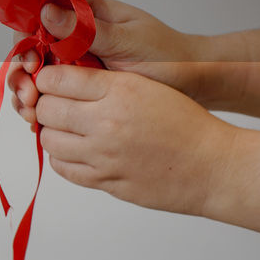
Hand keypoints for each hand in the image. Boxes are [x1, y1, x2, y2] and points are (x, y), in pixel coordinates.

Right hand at [9, 0, 203, 124]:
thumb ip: (85, 29)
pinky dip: (42, 109)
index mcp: (86, 15)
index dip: (27, 45)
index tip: (32, 66)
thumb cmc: (167, 56)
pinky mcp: (83, 89)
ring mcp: (78, 64)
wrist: (194, 82)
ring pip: (39, 77)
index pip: (40, 23)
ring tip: (30, 114)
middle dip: (23, 75)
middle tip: (28, 97)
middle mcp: (76, 37)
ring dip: (27, 94)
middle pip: (33, 52)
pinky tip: (38, 124)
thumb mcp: (126, 41)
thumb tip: (46, 11)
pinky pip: (53, 96)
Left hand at [33, 65, 236, 216]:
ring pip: (49, 141)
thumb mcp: (147, 85)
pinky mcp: (107, 181)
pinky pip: (63, 169)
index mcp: (119, 90)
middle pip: (45, 109)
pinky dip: (62, 158)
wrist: (215, 166)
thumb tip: (64, 79)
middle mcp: (107, 122)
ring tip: (66, 128)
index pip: (56, 79)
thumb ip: (104, 81)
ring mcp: (104, 155)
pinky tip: (75, 150)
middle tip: (55, 105)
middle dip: (44, 104)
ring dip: (52, 132)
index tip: (50, 80)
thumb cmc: (187, 124)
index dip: (47, 78)